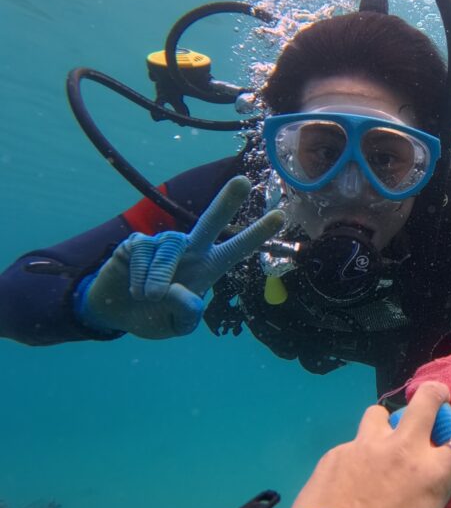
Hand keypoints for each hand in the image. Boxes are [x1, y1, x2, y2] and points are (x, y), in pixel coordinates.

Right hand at [76, 176, 283, 338]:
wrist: (114, 313)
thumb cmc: (152, 316)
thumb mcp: (176, 326)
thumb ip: (186, 314)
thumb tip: (185, 293)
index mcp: (207, 268)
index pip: (236, 248)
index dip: (257, 234)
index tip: (280, 215)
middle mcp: (190, 250)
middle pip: (211, 221)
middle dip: (227, 200)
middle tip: (243, 182)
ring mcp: (164, 243)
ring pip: (170, 250)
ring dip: (160, 277)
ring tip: (149, 297)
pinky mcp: (137, 242)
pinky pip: (142, 253)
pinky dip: (138, 276)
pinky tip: (133, 286)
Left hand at [292, 382, 450, 507]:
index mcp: (433, 478)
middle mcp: (403, 452)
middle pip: (426, 400)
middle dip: (436, 395)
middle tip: (437, 401)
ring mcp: (365, 448)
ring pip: (381, 414)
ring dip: (387, 426)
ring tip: (382, 446)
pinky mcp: (334, 455)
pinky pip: (351, 446)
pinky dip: (356, 458)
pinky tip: (348, 482)